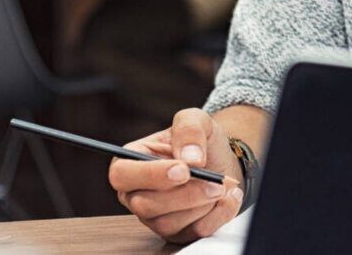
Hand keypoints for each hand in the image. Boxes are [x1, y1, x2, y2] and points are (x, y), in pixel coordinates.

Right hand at [110, 107, 243, 242]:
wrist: (221, 160)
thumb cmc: (199, 141)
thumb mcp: (195, 119)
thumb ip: (189, 129)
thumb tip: (190, 159)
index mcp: (131, 162)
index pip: (121, 175)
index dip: (151, 175)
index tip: (184, 170)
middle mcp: (136, 193)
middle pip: (144, 205)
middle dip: (184, 194)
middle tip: (214, 182)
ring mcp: (154, 216)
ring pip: (168, 223)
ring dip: (202, 204)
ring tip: (222, 185)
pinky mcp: (177, 231)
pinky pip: (193, 232)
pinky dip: (217, 215)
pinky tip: (229, 197)